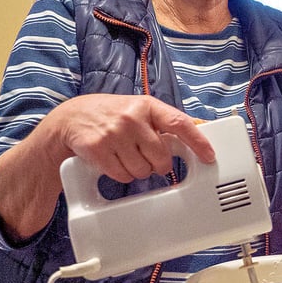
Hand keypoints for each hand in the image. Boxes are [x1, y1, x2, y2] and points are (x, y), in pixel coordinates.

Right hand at [45, 94, 215, 181]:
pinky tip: (114, 161)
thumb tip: (194, 137)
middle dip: (158, 164)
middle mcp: (132, 118)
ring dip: (138, 170)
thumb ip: (162, 123)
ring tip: (126, 155)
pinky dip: (122, 175)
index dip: (198, 142)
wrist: (71, 118)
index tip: (209, 156)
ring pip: (142, 171)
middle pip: (161, 157)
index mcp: (147, 105)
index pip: (179, 124)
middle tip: (147, 157)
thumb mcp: (138, 109)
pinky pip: (123, 176)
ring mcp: (115, 133)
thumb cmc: (111, 114)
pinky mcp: (98, 149)